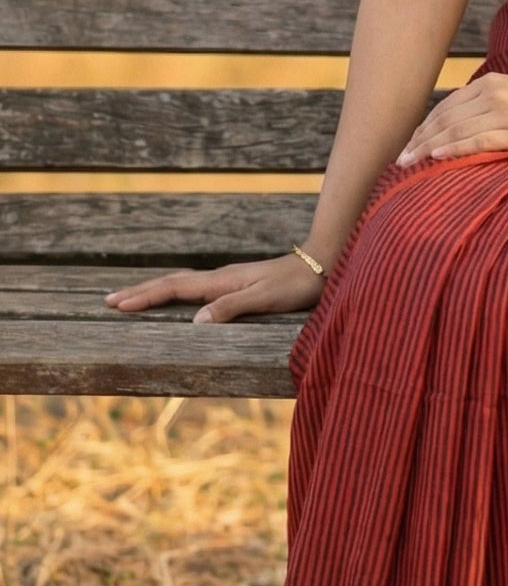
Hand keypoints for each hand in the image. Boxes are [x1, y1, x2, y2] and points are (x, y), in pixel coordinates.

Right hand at [104, 250, 324, 323]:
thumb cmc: (298, 285)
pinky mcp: (237, 284)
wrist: (322, 264)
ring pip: (182, 284)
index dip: (145, 296)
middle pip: (171, 283)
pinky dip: (176, 292)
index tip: (117, 304)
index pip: (175, 288)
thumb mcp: (266, 298)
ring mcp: (228, 280)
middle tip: (109, 300)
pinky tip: (176, 296)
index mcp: (222, 281)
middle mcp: (221, 278)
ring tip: (131, 297)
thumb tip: (195, 321)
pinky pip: (196, 287)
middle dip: (140, 292)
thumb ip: (232, 307)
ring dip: (154, 290)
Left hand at [396, 67, 507, 165]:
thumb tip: (462, 125)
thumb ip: (489, 104)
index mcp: (490, 83)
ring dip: (428, 147)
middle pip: (445, 119)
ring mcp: (504, 111)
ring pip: (455, 130)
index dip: (424, 126)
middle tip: (398, 159)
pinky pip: (477, 140)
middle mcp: (492, 93)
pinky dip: (453, 149)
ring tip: (409, 163)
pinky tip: (436, 158)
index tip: (409, 143)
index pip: (446, 106)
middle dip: (419, 139)